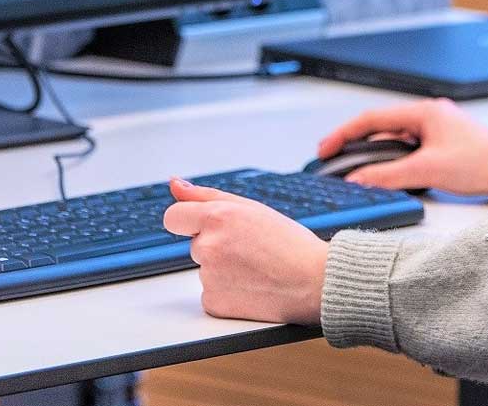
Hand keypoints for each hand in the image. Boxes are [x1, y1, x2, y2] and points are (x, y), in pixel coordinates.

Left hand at [162, 177, 327, 323]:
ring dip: (223, 269)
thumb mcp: (250, 207)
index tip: (204, 226)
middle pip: (196, 244)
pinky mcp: (213, 303)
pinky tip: (252, 286)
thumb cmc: (288, 242)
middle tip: (250, 249)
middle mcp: (208, 246)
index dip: (188, 221)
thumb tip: (174, 184)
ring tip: (257, 268)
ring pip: (206, 269)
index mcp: (217, 217)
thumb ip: (205, 195)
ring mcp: (209, 277)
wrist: (315, 282)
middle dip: (217, 245)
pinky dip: (227, 292)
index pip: (173, 217)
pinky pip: (211, 293)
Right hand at [315, 97, 487, 199]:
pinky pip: (411, 150)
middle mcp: (430, 116)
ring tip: (358, 172)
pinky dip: (396, 162)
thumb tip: (359, 181)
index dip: (344, 134)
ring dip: (378, 156)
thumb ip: (389, 176)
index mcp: (424, 112)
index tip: (325, 148)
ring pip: (397, 142)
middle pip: (382, 129)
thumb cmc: (484, 163)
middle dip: (357, 145)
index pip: (373, 119)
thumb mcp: (428, 171)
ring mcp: (438, 130)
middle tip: (334, 161)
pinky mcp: (446, 146)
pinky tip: (390, 176)